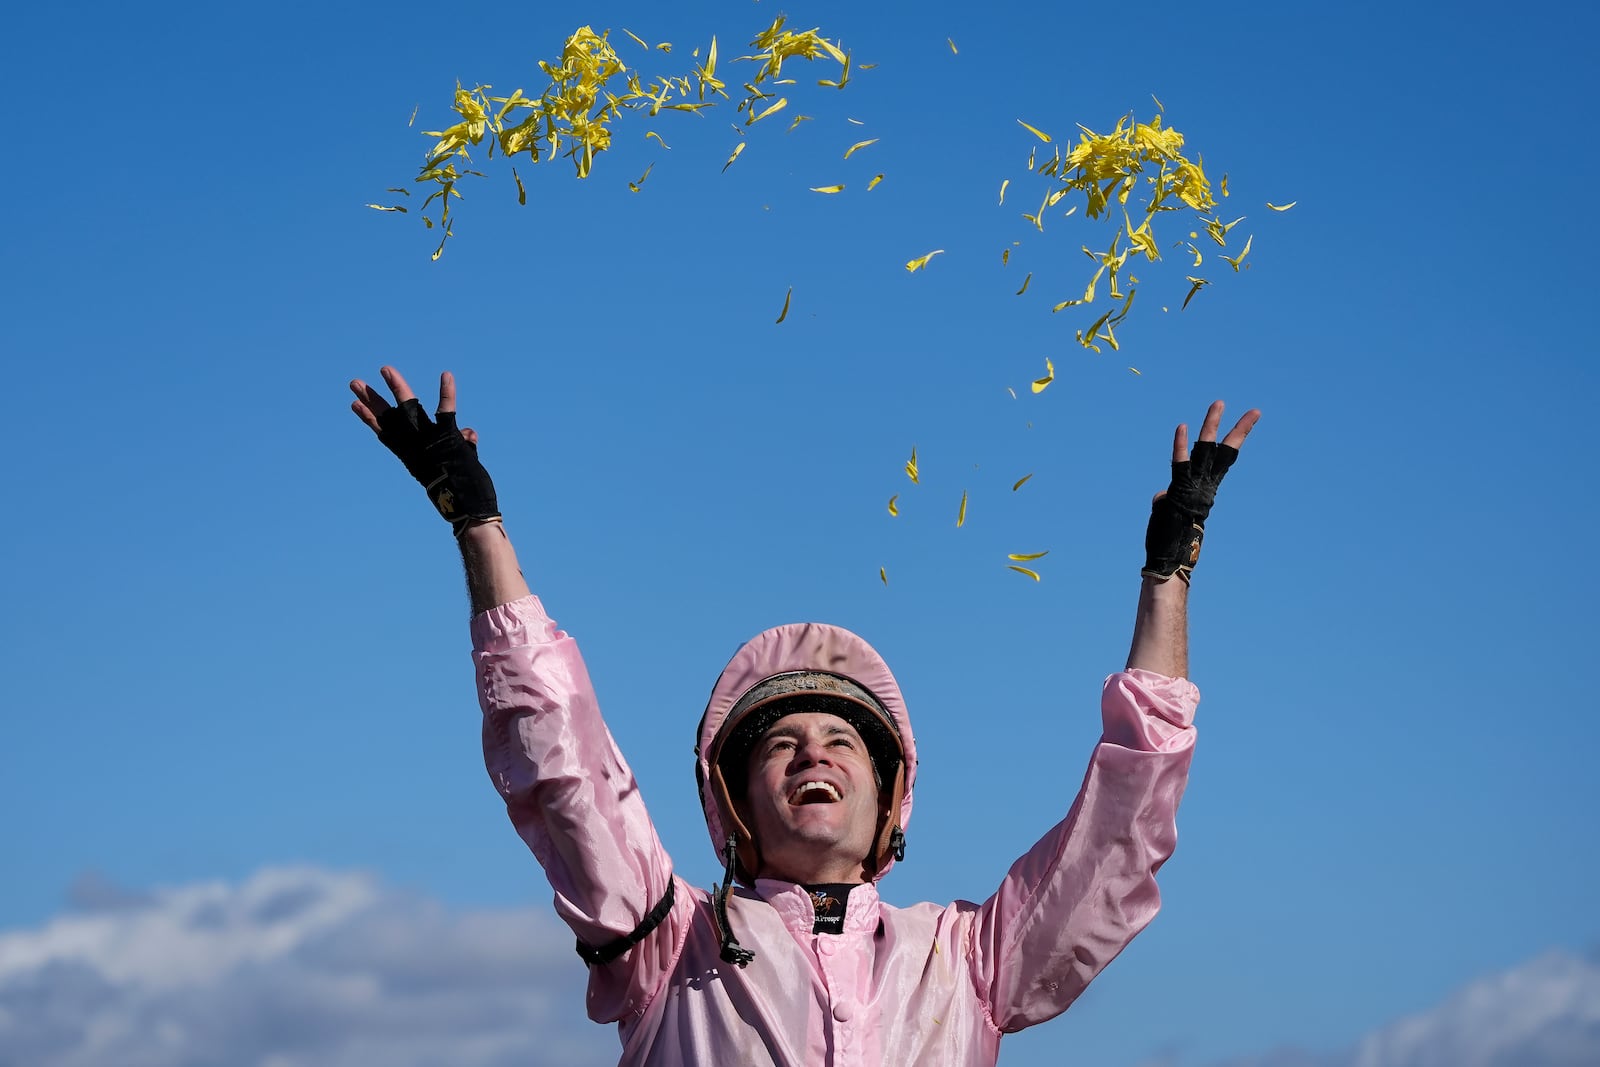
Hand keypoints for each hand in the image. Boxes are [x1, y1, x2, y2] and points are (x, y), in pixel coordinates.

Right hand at [349, 366, 499, 536]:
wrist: (467, 509)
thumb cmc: (462, 492)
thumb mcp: (460, 463)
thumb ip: (464, 443)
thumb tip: (470, 431)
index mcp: (412, 456)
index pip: (386, 434)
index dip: (370, 419)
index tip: (355, 405)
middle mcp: (415, 446)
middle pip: (389, 419)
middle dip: (372, 400)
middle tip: (354, 383)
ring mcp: (429, 440)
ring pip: (409, 408)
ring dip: (398, 386)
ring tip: (385, 368)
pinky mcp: (447, 436)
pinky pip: (446, 410)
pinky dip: (447, 392)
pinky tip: (446, 375)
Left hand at [1142, 400, 1259, 581]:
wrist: (1169, 559)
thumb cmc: (1168, 539)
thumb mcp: (1169, 511)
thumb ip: (1169, 496)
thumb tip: (1164, 493)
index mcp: (1205, 490)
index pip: (1221, 461)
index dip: (1233, 442)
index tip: (1247, 427)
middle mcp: (1205, 487)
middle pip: (1223, 453)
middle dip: (1237, 430)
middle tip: (1253, 411)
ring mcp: (1193, 488)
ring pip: (1205, 451)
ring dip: (1211, 426)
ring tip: (1219, 403)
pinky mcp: (1179, 491)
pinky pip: (1180, 464)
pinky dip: (1180, 446)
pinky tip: (1182, 427)